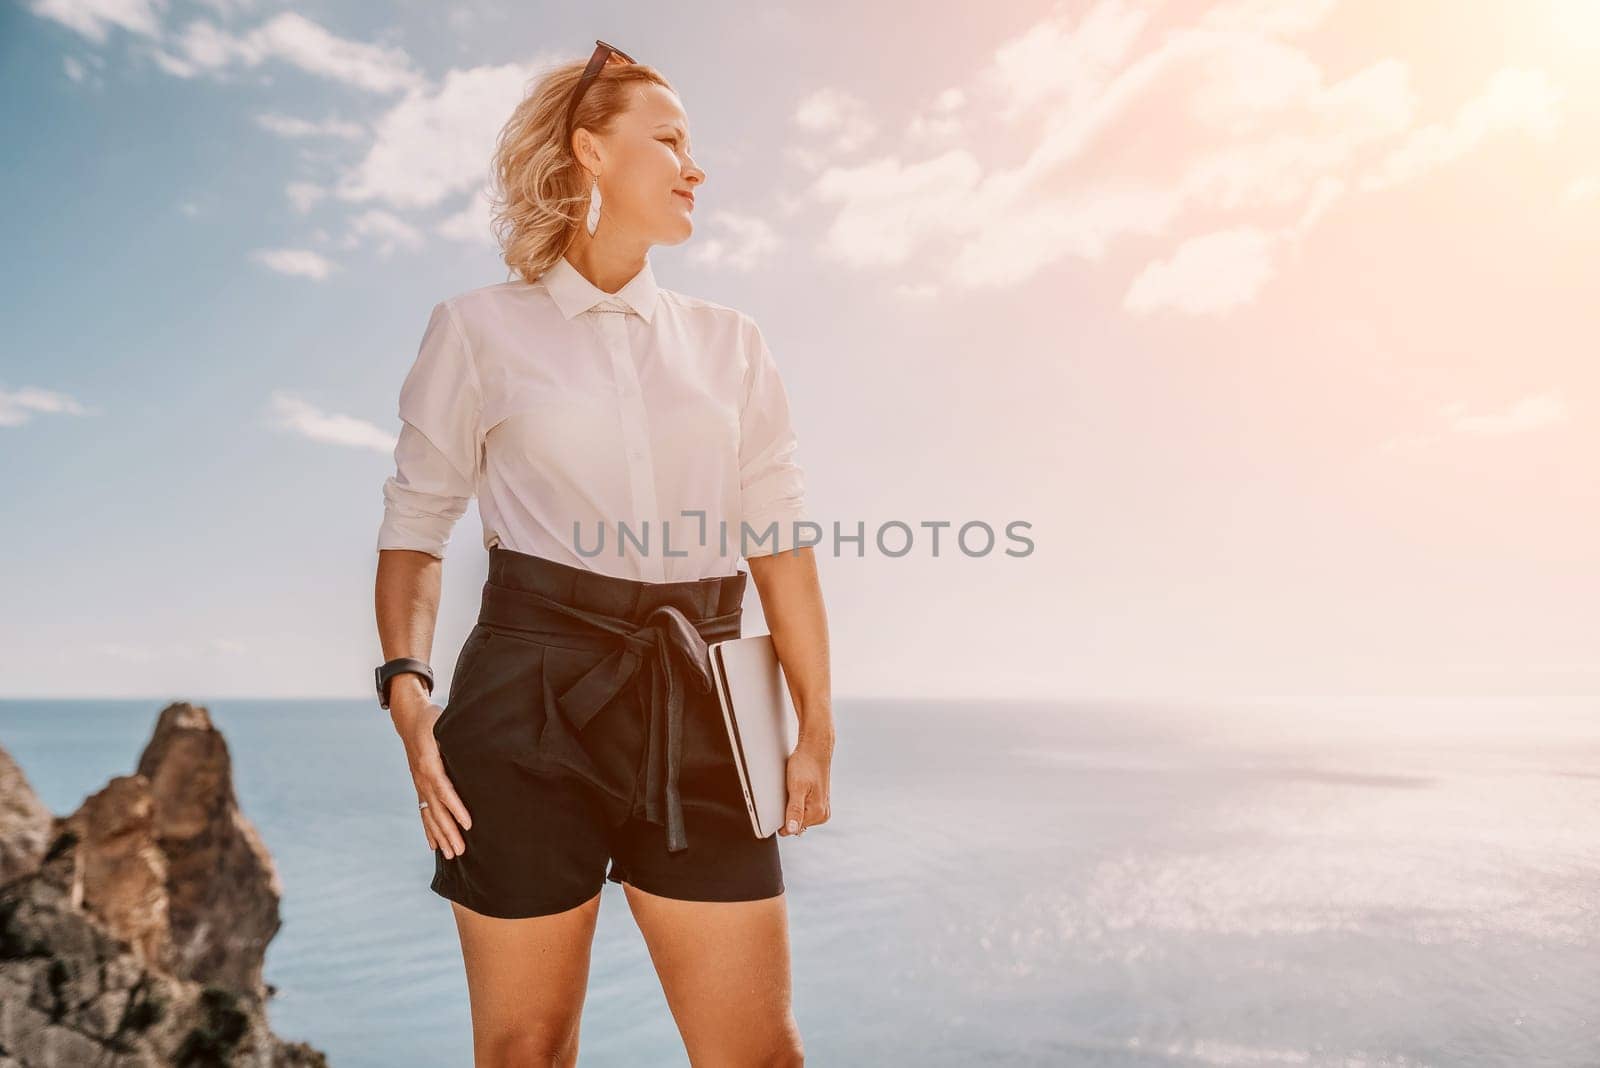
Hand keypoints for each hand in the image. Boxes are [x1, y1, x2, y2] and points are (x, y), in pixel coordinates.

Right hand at [392, 697, 472, 858]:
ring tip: (452, 855)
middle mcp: (422, 777)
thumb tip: (475, 745)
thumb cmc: (432, 719)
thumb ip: (455, 737)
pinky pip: (424, 812)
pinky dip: (429, 829)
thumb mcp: (443, 723)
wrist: (409, 718)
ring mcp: (419, 784)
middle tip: (460, 851)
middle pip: (436, 809)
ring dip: (440, 835)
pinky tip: (434, 845)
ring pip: (430, 814)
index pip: (444, 789)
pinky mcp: (420, 786)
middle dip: (449, 831)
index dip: (455, 807)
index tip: (467, 823)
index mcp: (429, 762)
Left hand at [780, 736, 831, 837]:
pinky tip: (797, 790)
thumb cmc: (805, 765)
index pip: (791, 829)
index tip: (778, 804)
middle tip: (788, 792)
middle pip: (795, 824)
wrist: (815, 750)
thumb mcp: (796, 787)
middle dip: (787, 811)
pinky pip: (802, 810)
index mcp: (818, 813)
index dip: (780, 818)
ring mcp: (822, 810)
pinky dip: (796, 802)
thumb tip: (792, 830)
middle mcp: (822, 815)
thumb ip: (794, 810)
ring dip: (791, 806)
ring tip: (793, 789)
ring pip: (798, 817)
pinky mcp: (819, 803)